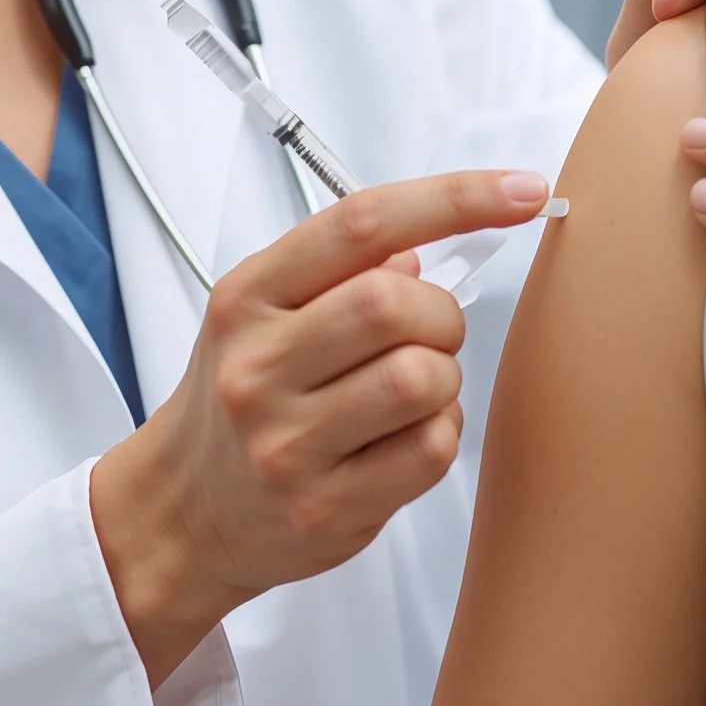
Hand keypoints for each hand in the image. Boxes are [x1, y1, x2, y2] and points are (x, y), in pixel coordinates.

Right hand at [90, 168, 552, 682]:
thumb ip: (340, 270)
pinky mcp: (324, 510)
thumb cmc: (238, 399)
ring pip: (421, 379)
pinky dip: (442, 433)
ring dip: (444, 377)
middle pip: (394, 303)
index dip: (455, 198)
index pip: (361, 223)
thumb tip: (426, 240)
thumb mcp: (262, 314)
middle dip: (440, 313)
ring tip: (415, 389)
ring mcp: (287, 444)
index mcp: (248, 297)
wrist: (182, 514)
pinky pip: (430, 451)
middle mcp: (259, 366)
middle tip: (429, 334)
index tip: (523, 191)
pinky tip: (409, 436)